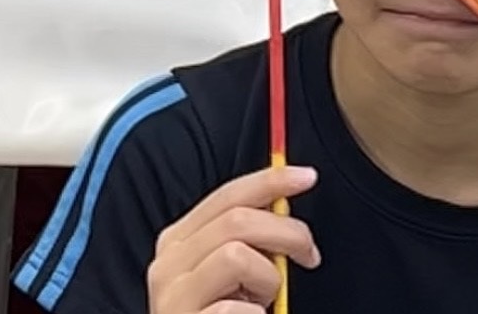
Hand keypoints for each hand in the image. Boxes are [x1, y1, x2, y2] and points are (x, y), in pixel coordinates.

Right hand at [148, 166, 320, 313]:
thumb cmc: (223, 313)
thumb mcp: (234, 270)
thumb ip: (249, 236)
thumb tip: (285, 201)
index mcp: (179, 241)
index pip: (227, 195)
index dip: (271, 180)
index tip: (308, 177)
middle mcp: (167, 264)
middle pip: (237, 219)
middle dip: (287, 231)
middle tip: (310, 255)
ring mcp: (171, 297)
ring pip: (236, 254)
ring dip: (268, 277)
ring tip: (263, 300)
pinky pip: (236, 308)